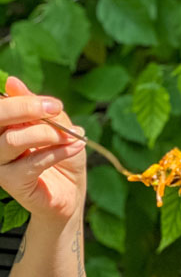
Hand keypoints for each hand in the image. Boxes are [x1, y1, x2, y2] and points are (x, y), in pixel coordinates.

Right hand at [0, 76, 86, 222]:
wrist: (70, 194)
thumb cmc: (62, 160)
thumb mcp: (59, 129)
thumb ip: (40, 110)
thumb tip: (12, 82)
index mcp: (4, 126)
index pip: (2, 106)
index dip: (25, 100)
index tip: (55, 104)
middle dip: (26, 108)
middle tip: (56, 109)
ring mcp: (1, 164)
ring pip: (13, 139)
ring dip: (46, 134)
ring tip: (70, 136)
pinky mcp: (12, 183)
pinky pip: (33, 162)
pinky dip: (57, 152)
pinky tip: (76, 148)